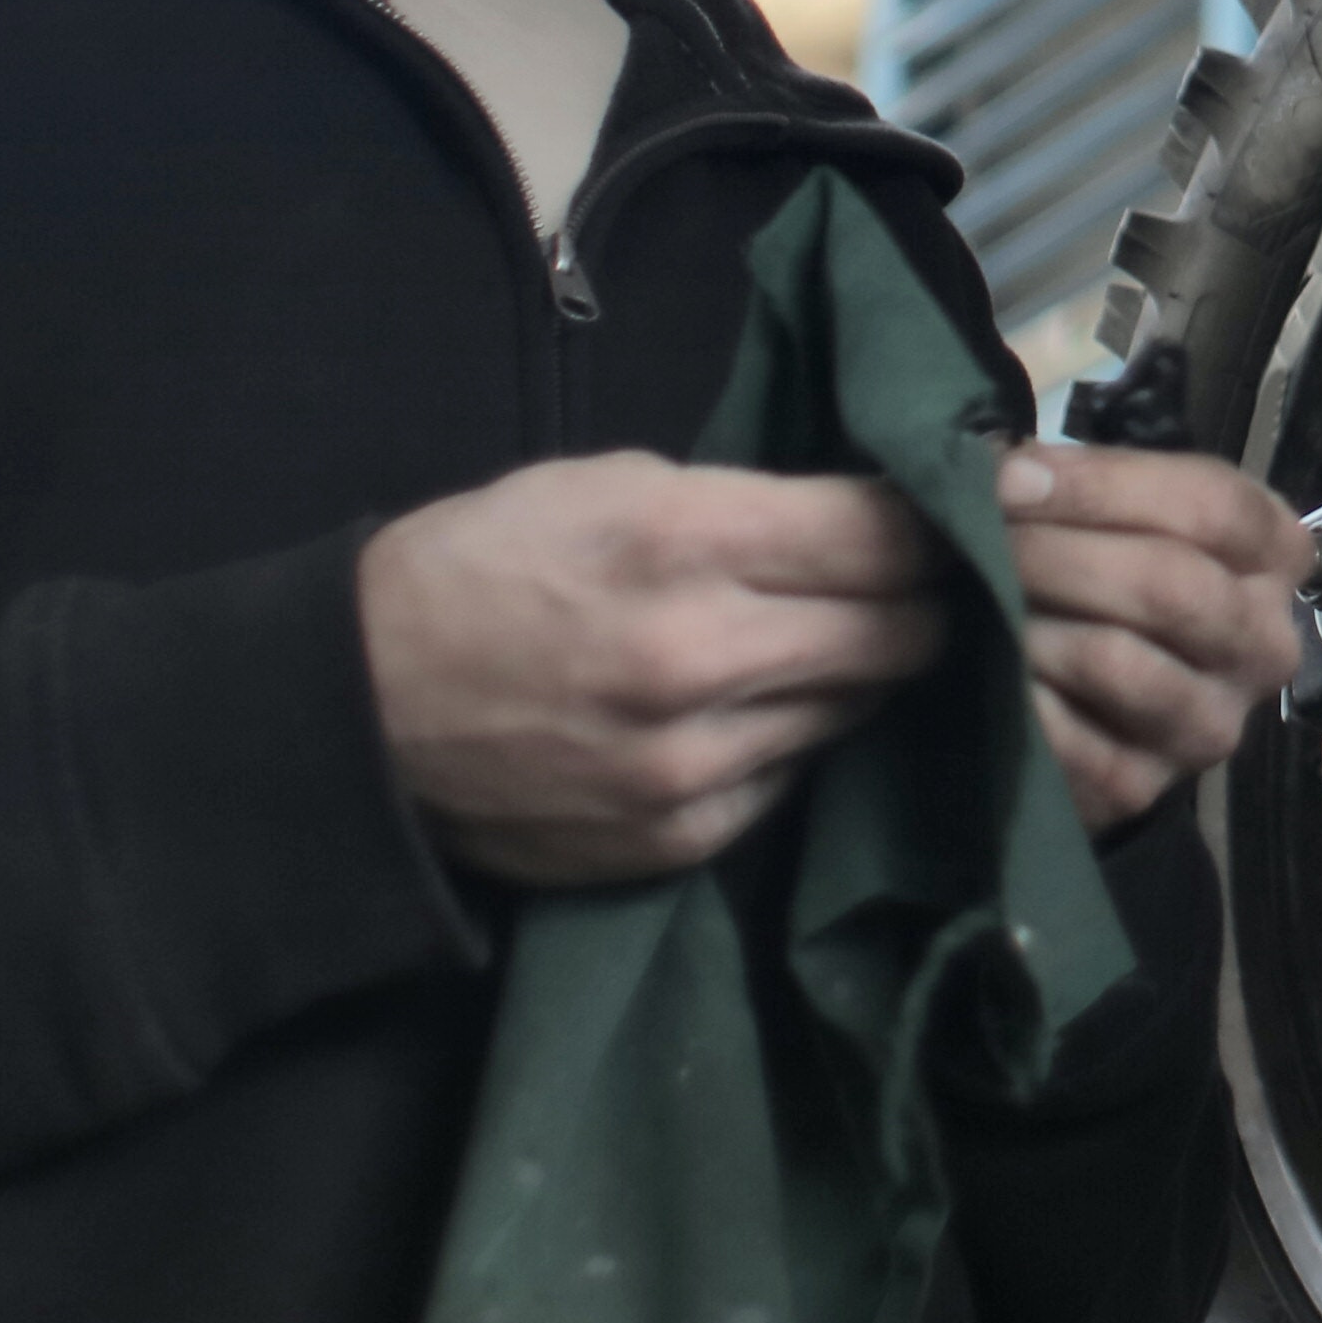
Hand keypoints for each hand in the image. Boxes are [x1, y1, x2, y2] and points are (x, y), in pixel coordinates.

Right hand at [361, 455, 944, 885]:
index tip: (961, 515)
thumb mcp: (610, 485)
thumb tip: (874, 524)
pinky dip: (787, 740)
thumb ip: (748, 505)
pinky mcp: (678, 837)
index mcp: (683, 542)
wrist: (360, 706)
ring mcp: (691, 763)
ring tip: (825, 642)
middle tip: (918, 585)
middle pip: (899, 631)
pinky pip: (790, 779)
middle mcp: (700, 659)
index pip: (885, 535)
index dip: (939, 522)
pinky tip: (753, 711)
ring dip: (853, 674)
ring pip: (853, 709)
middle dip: (918, 602)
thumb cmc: (486, 564)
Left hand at [1001, 442, 1306, 833]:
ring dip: (1035, 625)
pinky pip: (1075, 742)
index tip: (1010, 480)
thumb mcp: (1120, 510)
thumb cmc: (1111, 573)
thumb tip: (1003, 473)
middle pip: (1170, 585)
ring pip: (1120, 662)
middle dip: (1057, 554)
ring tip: (983, 602)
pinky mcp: (1148, 786)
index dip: (1100, 488)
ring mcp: (1213, 724)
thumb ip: (1081, 483)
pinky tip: (990, 670)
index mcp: (1275, 556)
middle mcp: (1265, 645)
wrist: (1099, 699)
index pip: (1211, 508)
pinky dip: (1021, 699)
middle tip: (979, 537)